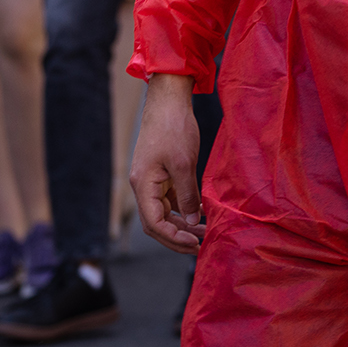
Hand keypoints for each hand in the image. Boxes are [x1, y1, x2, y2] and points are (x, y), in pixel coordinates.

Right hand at [130, 73, 202, 254]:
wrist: (168, 100)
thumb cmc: (173, 128)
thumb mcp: (184, 163)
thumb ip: (187, 194)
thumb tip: (193, 220)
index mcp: (143, 185)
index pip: (154, 224)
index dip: (173, 238)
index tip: (194, 244)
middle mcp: (144, 186)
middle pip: (157, 223)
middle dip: (177, 237)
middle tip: (200, 246)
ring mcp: (152, 180)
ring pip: (165, 212)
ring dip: (183, 225)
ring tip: (204, 234)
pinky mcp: (162, 173)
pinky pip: (171, 199)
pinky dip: (185, 209)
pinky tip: (201, 214)